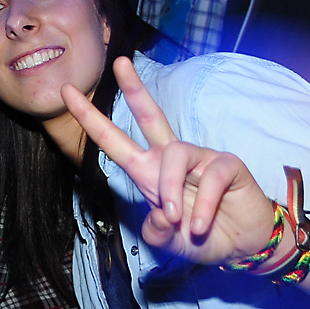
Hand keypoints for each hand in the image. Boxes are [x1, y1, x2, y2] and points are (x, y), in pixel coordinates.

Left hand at [62, 56, 275, 265]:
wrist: (242, 246)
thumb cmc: (201, 236)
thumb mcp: (170, 243)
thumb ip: (156, 233)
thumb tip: (159, 217)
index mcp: (149, 171)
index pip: (115, 141)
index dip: (90, 118)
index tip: (67, 92)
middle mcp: (172, 158)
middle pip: (150, 116)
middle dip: (134, 89)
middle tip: (119, 62)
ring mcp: (201, 158)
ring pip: (175, 154)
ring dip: (170, 188)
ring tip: (175, 218)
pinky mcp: (227, 165)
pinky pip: (210, 176)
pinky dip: (202, 205)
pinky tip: (200, 225)